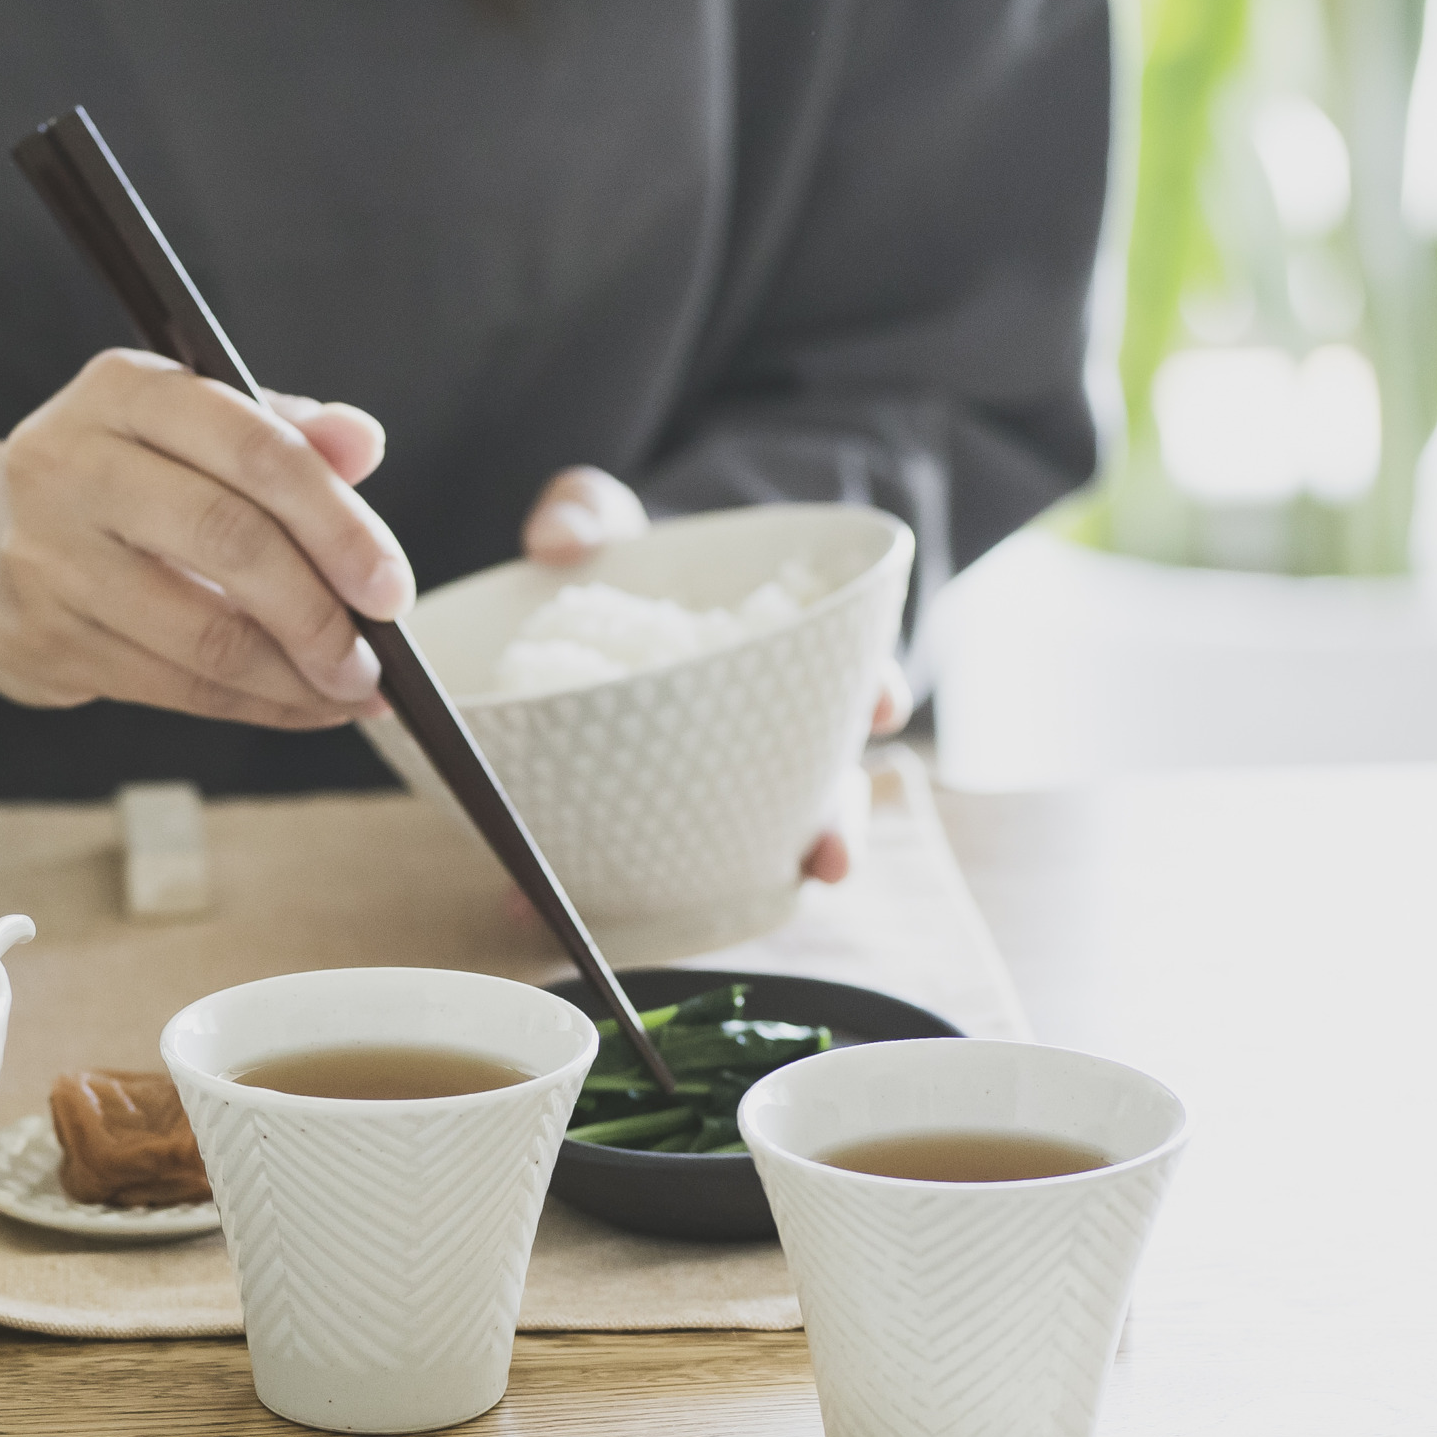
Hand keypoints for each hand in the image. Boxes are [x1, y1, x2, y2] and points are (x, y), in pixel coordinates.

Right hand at [0, 351, 410, 728]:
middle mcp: (71, 464)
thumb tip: (364, 442)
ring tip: (350, 690)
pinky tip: (303, 705)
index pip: (253, 447)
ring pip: (204, 633)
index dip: (337, 522)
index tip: (391, 585)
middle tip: (376, 658)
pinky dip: (257, 705)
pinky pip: (178, 687)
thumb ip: (280, 431)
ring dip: (296, 676)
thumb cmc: (115, 481)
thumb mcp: (187, 429)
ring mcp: (49, 557)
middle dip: (321, 611)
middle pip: (229, 539)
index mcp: (123, 390)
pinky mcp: (47, 639)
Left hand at [520, 467, 908, 884]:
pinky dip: (603, 895)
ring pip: (756, 840)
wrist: (577, 612)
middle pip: (828, 780)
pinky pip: (643, 864)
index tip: (880, 706)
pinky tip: (555, 915)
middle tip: (830, 860)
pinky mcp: (658, 816)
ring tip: (725, 923)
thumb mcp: (608, 523)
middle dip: (837, 823)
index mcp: (784, 651)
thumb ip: (585, 513)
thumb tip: (561, 538)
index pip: (853, 668)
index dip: (875, 688)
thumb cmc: (623, 562)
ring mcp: (724, 778)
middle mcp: (772, 725)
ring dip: (749, 883)